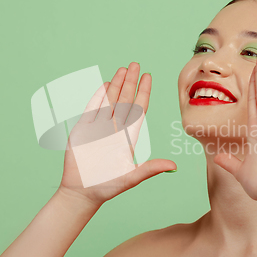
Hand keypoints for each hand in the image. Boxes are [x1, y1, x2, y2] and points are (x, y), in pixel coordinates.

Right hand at [58, 62, 176, 207]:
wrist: (82, 192)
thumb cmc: (107, 187)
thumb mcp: (131, 178)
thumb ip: (150, 169)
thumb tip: (174, 167)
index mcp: (128, 138)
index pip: (138, 109)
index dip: (143, 93)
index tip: (148, 77)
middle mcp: (115, 130)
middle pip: (124, 100)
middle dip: (130, 82)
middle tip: (135, 64)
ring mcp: (99, 128)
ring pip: (109, 100)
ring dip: (115, 84)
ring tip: (122, 69)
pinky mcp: (83, 129)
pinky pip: (92, 108)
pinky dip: (97, 96)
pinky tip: (104, 84)